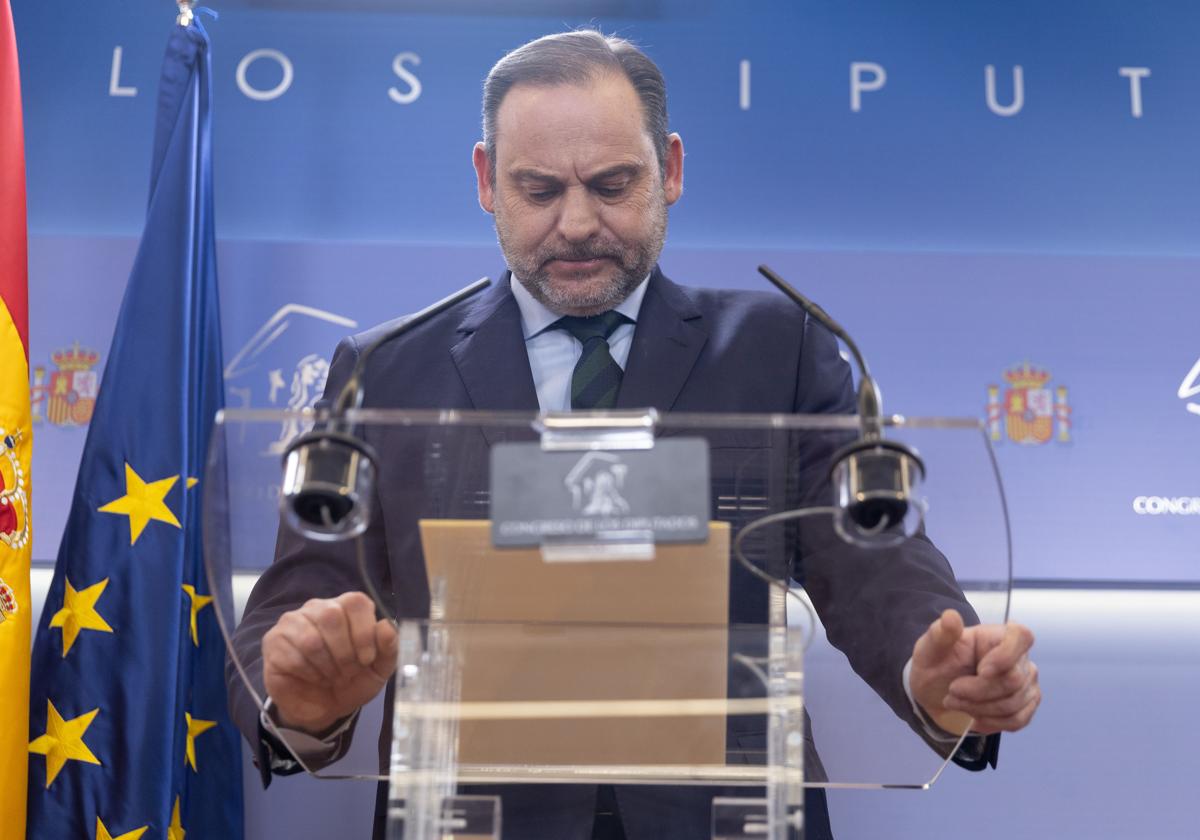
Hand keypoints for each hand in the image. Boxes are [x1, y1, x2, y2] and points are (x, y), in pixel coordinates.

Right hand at [262, 591, 398, 734]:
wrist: (323, 708)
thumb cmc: (353, 681)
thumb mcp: (379, 669)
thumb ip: (388, 647)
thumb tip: (387, 626)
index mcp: (346, 607)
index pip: (356, 602)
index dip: (364, 632)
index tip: (367, 659)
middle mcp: (318, 607)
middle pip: (332, 616)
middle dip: (345, 652)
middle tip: (347, 671)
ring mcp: (292, 622)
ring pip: (311, 638)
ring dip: (326, 666)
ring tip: (331, 676)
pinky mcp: (274, 641)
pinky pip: (292, 655)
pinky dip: (309, 674)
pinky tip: (313, 678)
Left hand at [909, 609, 1040, 735]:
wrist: (937, 694)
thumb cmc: (936, 665)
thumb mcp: (929, 649)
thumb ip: (940, 634)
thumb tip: (950, 616)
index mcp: (997, 635)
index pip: (1022, 636)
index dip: (1006, 656)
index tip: (981, 671)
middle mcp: (1019, 656)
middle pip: (1014, 679)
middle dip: (977, 692)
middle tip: (952, 691)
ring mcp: (1027, 681)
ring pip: (1014, 704)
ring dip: (978, 708)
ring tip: (956, 702)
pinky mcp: (1027, 704)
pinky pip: (1016, 720)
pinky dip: (989, 721)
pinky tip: (973, 714)